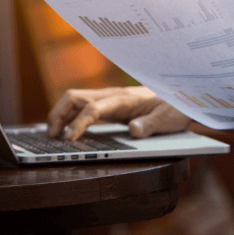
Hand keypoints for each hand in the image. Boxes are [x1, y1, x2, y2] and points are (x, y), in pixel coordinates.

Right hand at [46, 86, 191, 140]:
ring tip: (53, 135)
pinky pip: (83, 107)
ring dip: (60, 114)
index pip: (94, 108)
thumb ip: (150, 125)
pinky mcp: (110, 106)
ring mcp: (110, 100)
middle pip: (75, 97)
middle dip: (58, 113)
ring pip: (75, 100)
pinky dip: (69, 117)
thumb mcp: (168, 119)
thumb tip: (133, 129)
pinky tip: (67, 131)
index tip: (69, 138)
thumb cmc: (175, 108)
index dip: (79, 122)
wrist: (182, 98)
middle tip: (51, 136)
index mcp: (125, 98)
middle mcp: (113, 96)